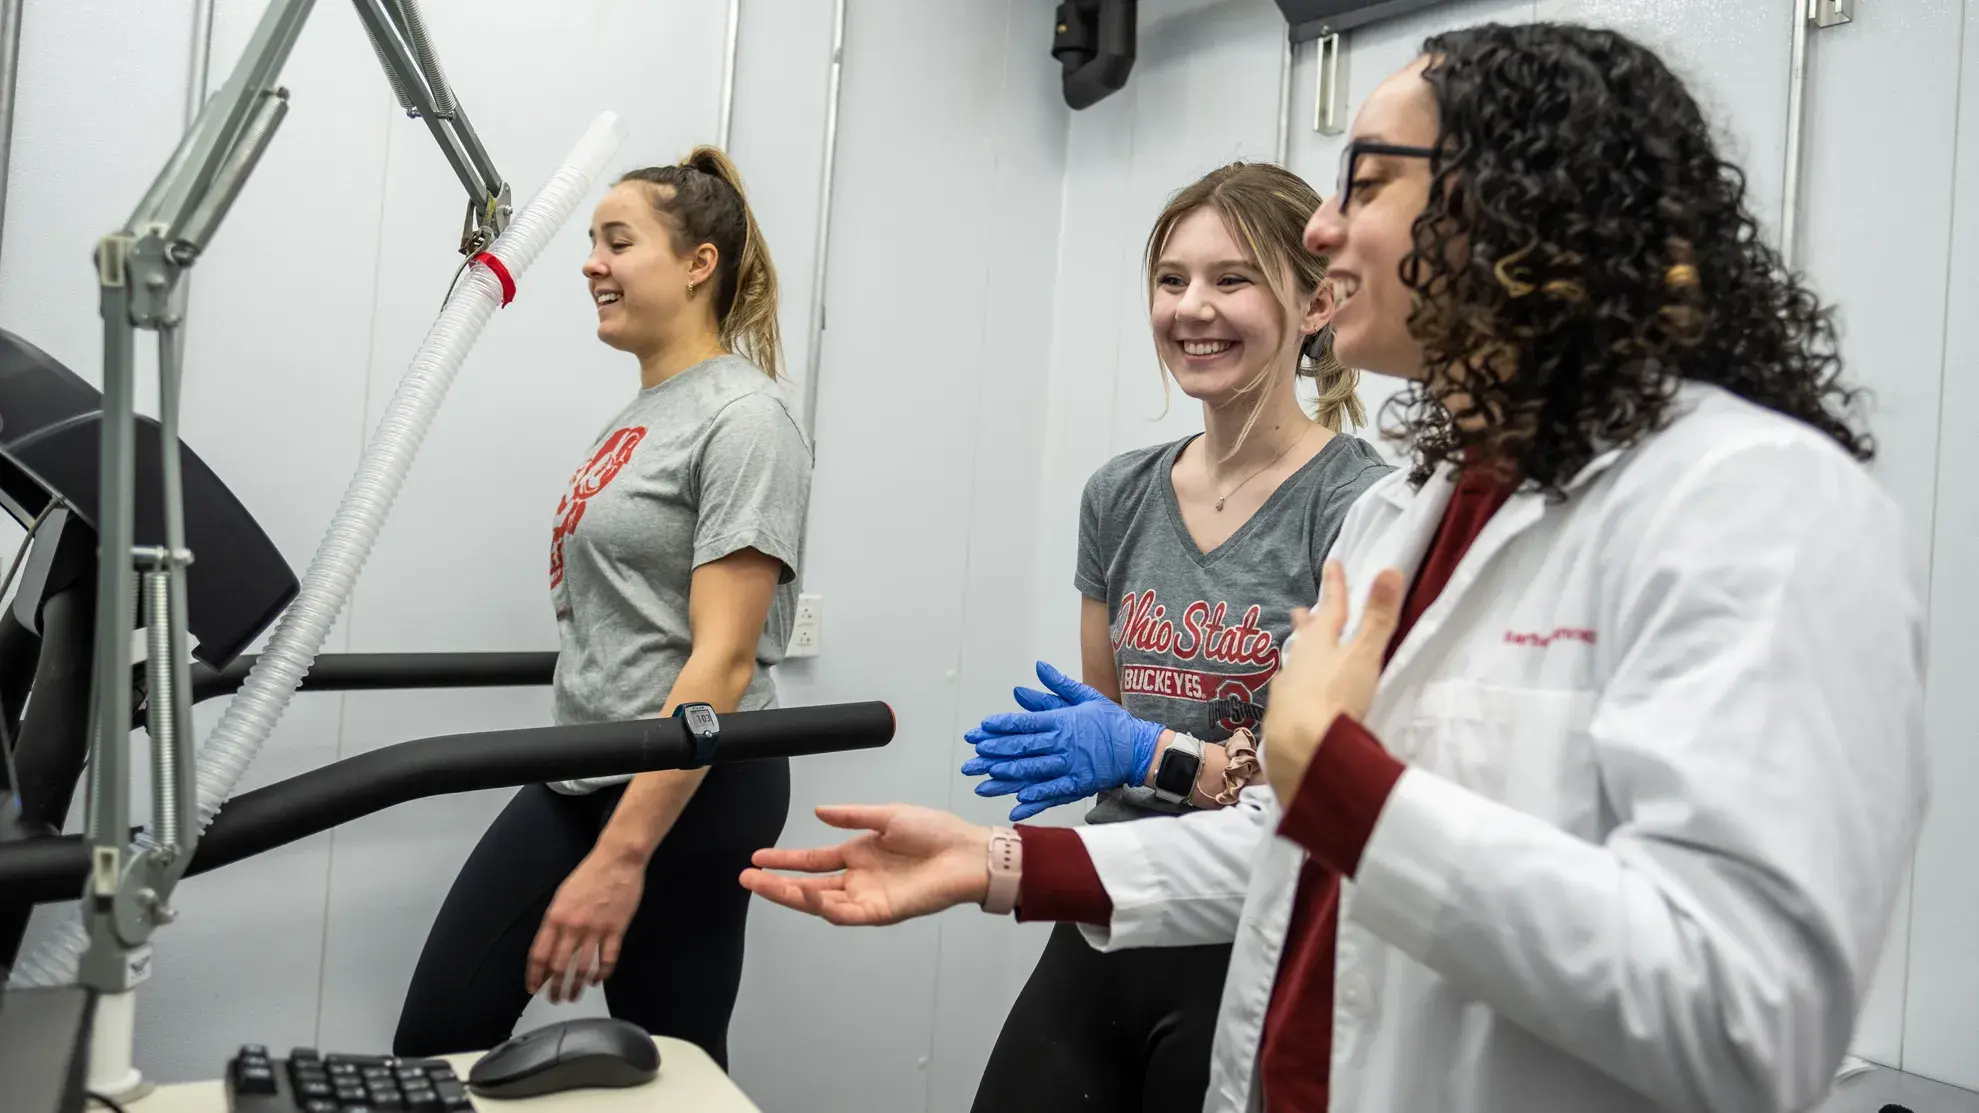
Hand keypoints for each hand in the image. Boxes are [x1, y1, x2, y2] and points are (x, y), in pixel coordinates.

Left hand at [526, 848, 645, 1002]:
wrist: (617, 861)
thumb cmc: (589, 875)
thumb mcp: (562, 895)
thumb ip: (555, 921)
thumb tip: (550, 945)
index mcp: (555, 917)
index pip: (539, 954)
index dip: (535, 975)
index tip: (533, 989)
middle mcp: (572, 927)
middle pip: (559, 966)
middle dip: (554, 987)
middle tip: (555, 999)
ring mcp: (595, 930)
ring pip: (582, 968)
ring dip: (577, 986)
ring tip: (574, 996)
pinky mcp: (616, 930)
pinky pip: (607, 959)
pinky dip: (602, 974)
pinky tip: (598, 980)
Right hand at [739, 804, 992, 924]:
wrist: (967, 852)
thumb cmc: (936, 832)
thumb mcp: (887, 815)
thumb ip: (852, 816)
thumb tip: (819, 811)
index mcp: (859, 855)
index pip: (813, 861)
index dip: (785, 860)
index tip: (758, 856)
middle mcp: (859, 879)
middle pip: (808, 884)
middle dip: (776, 883)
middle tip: (746, 877)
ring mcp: (868, 897)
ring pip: (820, 901)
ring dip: (791, 895)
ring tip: (762, 885)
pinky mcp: (882, 911)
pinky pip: (846, 913)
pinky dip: (824, 906)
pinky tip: (806, 894)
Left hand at [961, 661, 1162, 820]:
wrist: (1139, 748)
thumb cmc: (1111, 722)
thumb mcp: (1086, 696)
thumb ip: (1059, 685)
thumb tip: (1038, 667)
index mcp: (1062, 721)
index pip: (1025, 723)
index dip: (1001, 727)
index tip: (980, 730)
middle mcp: (1062, 744)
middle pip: (1023, 748)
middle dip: (994, 753)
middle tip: (972, 759)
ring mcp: (1069, 766)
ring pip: (1032, 772)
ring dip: (1005, 778)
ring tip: (982, 783)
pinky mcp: (1078, 785)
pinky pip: (1052, 793)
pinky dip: (1034, 799)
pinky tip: (1016, 804)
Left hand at [1262, 560, 1406, 801]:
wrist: (1300, 749)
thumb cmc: (1336, 697)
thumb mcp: (1364, 655)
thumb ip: (1378, 617)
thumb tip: (1390, 568)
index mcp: (1319, 644)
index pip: (1331, 609)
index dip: (1335, 586)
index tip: (1332, 563)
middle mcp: (1297, 664)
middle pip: (1304, 638)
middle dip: (1306, 623)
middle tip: (1299, 609)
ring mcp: (1285, 694)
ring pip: (1292, 668)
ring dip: (1297, 658)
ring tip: (1295, 653)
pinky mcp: (1280, 723)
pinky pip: (1287, 699)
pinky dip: (1292, 693)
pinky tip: (1289, 700)